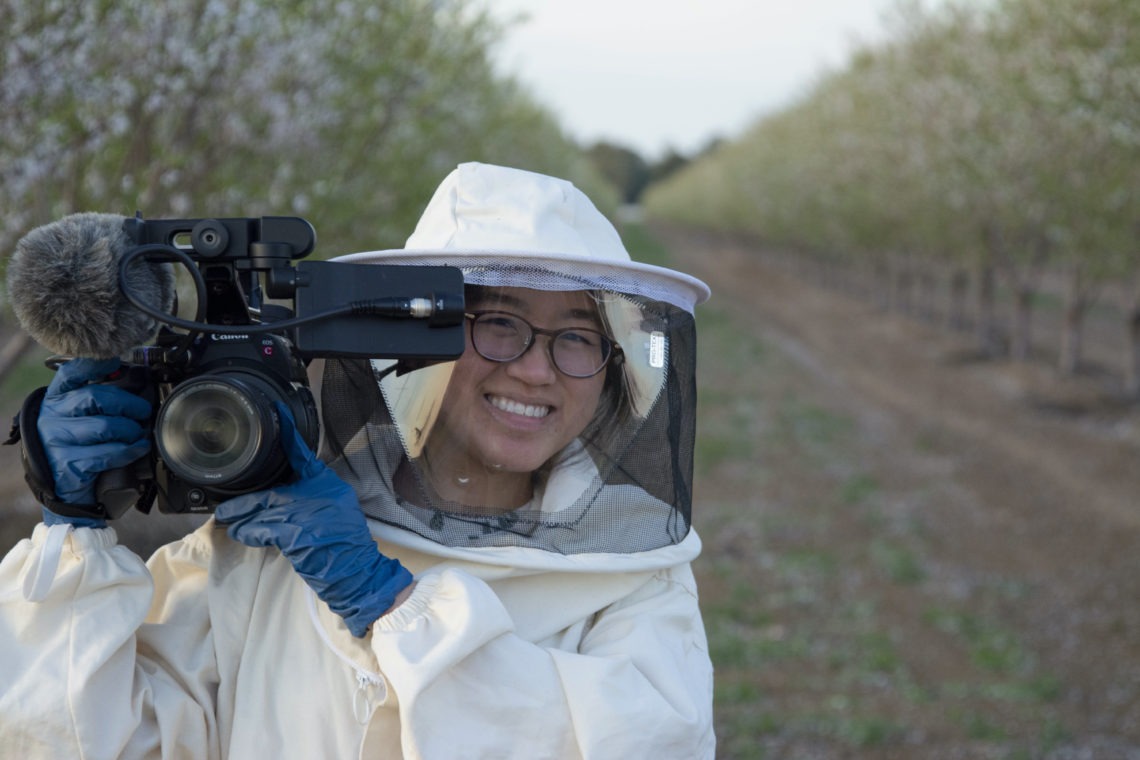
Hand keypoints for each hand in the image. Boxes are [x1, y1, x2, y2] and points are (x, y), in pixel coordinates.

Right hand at [37, 357, 152, 526]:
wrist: (64, 484)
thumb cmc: (79, 443)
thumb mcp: (81, 416)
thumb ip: (100, 399)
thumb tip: (138, 386)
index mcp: (56, 397)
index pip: (73, 372)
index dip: (97, 364)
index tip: (117, 362)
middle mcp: (51, 415)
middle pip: (96, 397)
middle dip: (129, 404)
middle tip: (143, 411)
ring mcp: (55, 440)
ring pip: (105, 426)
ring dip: (130, 430)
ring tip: (138, 434)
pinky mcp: (67, 464)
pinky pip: (107, 453)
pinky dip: (129, 450)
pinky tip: (137, 448)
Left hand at [215, 403, 411, 636]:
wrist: (356, 568)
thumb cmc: (345, 542)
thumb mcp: (338, 507)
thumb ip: (313, 496)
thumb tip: (282, 495)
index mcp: (327, 483)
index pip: (304, 455)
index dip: (290, 435)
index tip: (280, 415)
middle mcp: (315, 493)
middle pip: (269, 491)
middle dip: (244, 500)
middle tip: (224, 506)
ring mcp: (303, 513)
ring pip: (260, 511)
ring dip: (240, 518)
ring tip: (227, 519)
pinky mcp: (293, 533)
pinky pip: (260, 530)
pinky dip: (248, 532)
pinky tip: (241, 533)